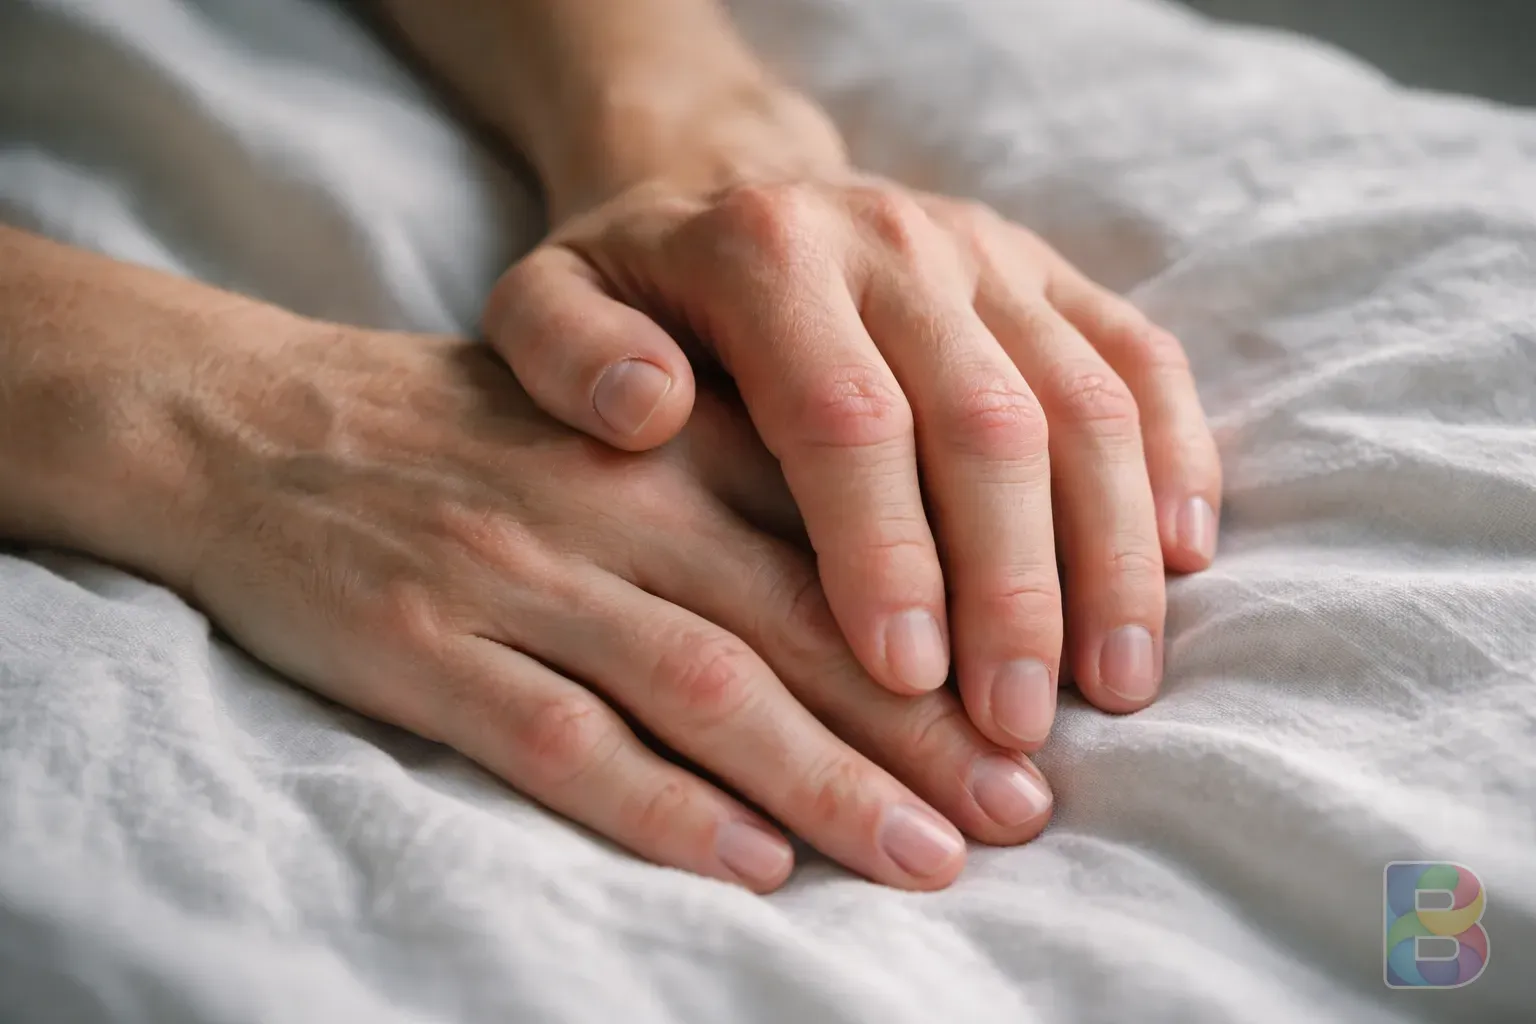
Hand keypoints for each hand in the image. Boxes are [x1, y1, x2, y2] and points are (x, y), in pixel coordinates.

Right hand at [165, 315, 1052, 890]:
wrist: (259, 424)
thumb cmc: (471, 432)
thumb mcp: (616, 412)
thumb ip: (744, 474)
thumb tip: (906, 571)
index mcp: (671, 437)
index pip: (841, 527)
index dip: (952, 619)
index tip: (1040, 710)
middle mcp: (611, 501)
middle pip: (796, 620)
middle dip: (920, 724)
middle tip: (1022, 809)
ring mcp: (515, 572)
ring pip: (699, 684)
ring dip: (823, 779)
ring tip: (927, 855)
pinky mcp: (422, 645)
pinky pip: (558, 738)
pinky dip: (660, 805)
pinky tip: (752, 864)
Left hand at [484, 162, 1221, 752]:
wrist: (728, 188)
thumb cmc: (635, 289)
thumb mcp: (546, 301)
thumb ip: (563, 352)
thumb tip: (642, 411)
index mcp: (769, 253)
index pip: (847, 414)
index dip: (886, 551)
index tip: (906, 681)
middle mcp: (895, 241)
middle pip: (988, 422)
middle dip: (1014, 587)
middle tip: (1018, 729)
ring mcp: (989, 254)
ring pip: (1085, 402)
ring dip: (1112, 552)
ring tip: (1118, 690)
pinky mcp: (1051, 272)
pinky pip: (1145, 358)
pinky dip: (1180, 459)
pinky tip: (1188, 562)